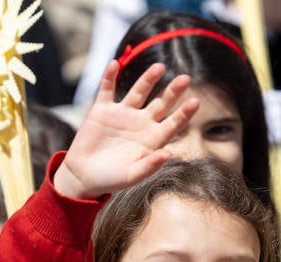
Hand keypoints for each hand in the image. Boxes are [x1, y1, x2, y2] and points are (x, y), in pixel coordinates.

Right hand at [52, 61, 198, 200]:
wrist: (85, 177)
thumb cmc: (111, 180)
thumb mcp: (132, 176)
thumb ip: (150, 166)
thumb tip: (168, 153)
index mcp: (152, 139)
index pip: (173, 123)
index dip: (184, 113)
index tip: (195, 101)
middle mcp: (141, 123)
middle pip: (161, 104)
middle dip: (172, 92)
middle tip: (185, 78)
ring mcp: (122, 115)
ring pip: (138, 92)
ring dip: (148, 79)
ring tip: (159, 67)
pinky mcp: (102, 110)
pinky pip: (107, 89)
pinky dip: (109, 77)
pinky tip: (114, 64)